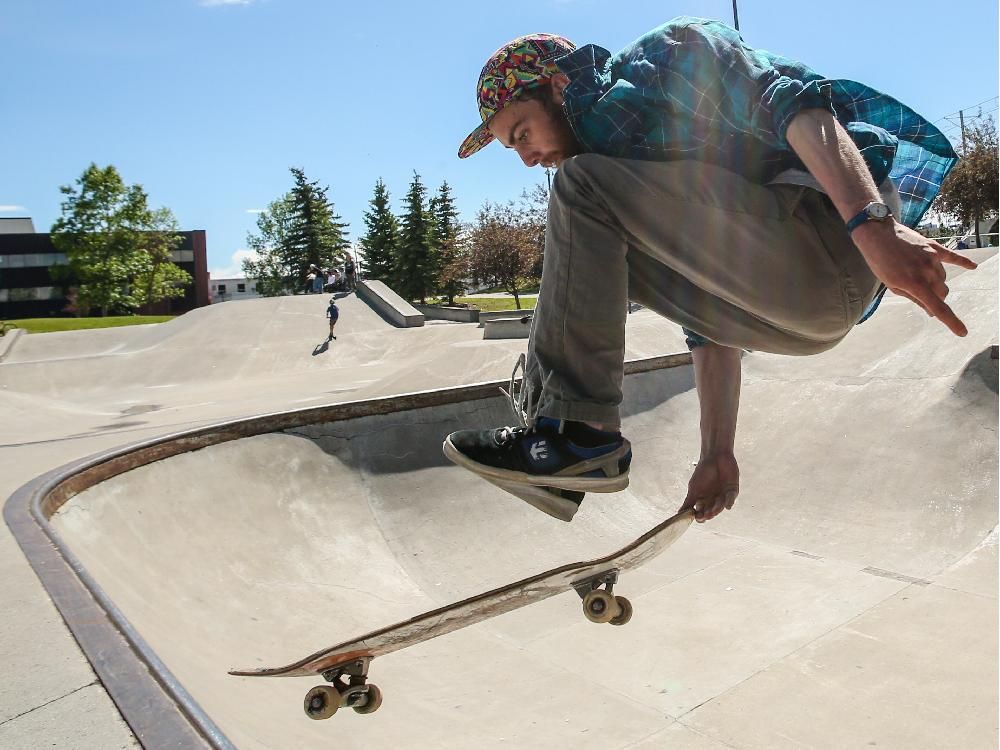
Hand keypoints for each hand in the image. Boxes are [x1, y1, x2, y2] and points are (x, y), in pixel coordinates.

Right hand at [679, 452, 739, 522]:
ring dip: (717, 510)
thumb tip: (678, 514)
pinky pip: (731, 498)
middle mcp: (713, 500)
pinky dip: (729, 502)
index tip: (697, 516)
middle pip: (711, 511)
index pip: (701, 512)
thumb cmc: (703, 471)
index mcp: (703, 500)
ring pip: (720, 506)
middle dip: (709, 514)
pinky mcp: (733, 490)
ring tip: (713, 511)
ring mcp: (723, 496)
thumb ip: (688, 501)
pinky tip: (728, 506)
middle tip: (706, 515)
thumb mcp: (694, 488)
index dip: (700, 516)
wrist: (715, 456)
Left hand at [851, 220, 977, 335]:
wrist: (877, 235)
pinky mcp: (934, 247)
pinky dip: (964, 262)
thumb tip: (930, 311)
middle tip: (922, 294)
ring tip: (917, 274)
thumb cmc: (880, 262)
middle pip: (942, 293)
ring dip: (936, 282)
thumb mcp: (891, 285)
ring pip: (943, 278)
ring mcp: (933, 259)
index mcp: (915, 285)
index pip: (938, 308)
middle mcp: (928, 272)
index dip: (951, 322)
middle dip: (935, 297)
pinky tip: (973, 267)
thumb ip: (914, 298)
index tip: (962, 332)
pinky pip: (954, 257)